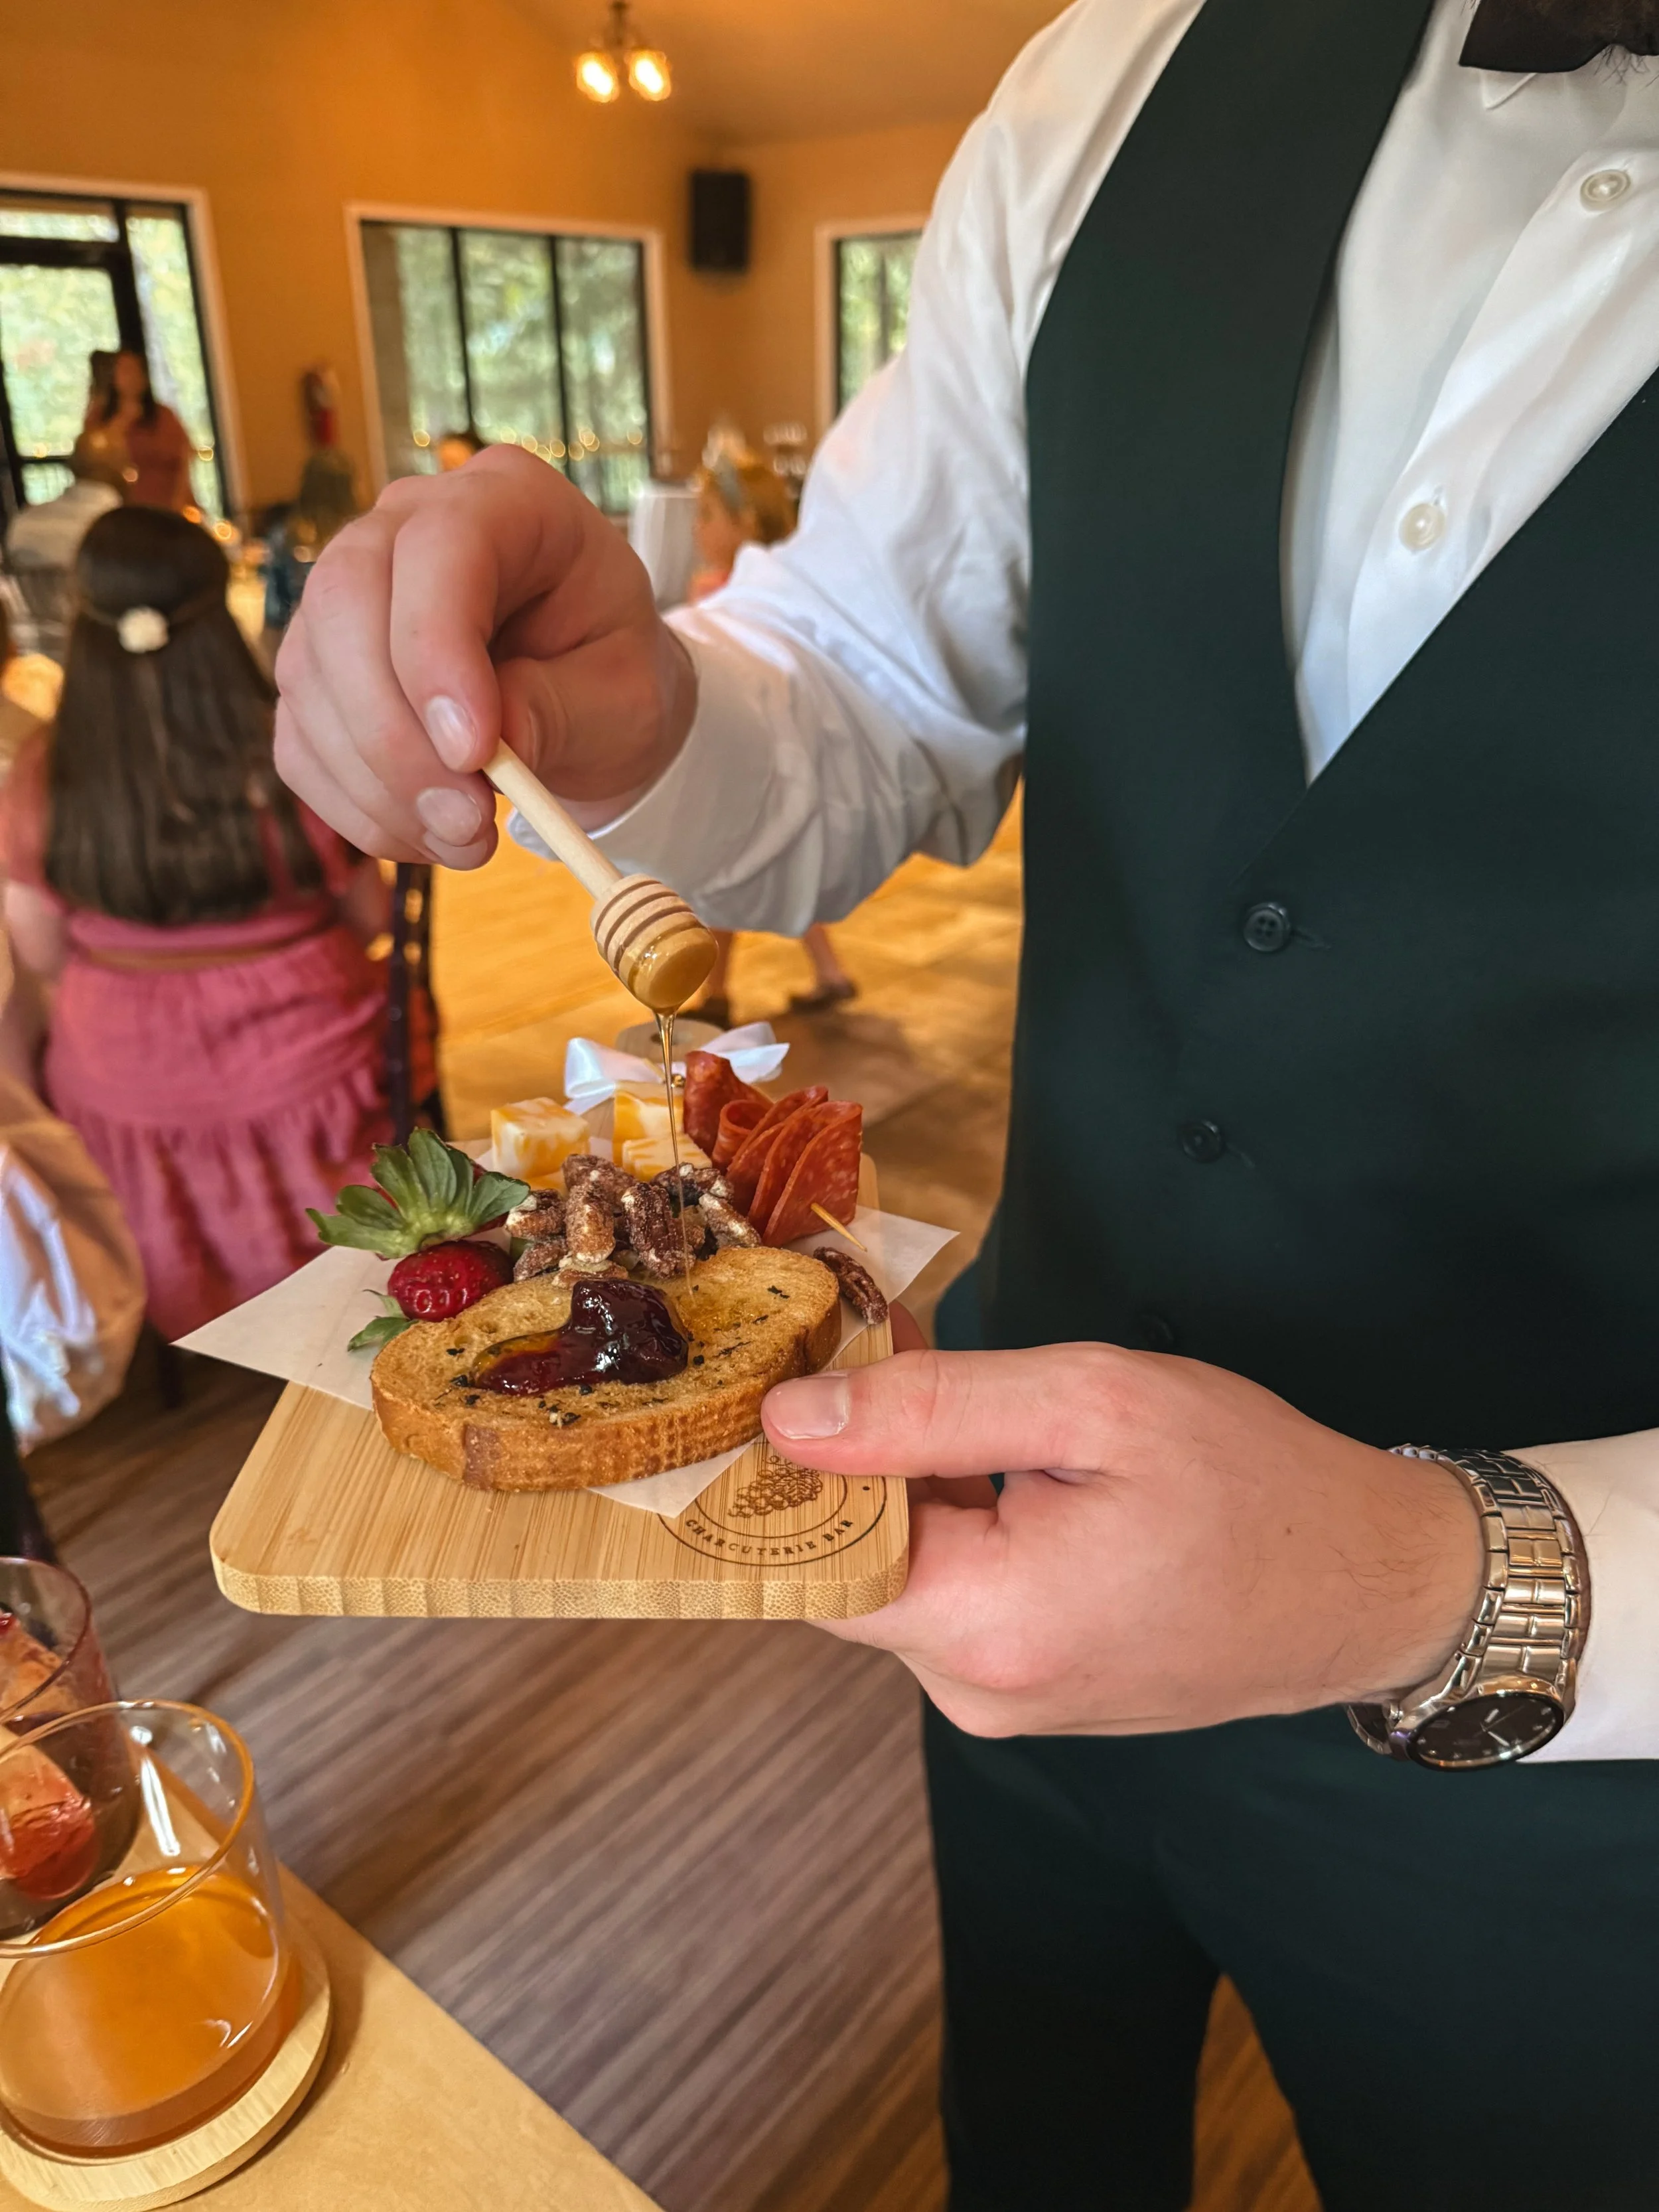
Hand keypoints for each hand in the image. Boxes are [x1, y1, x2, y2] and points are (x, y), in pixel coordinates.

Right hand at [273, 447, 697, 867]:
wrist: (588, 701)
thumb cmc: (613, 676)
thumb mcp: (625, 696)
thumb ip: (560, 710)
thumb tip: (480, 754)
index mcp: (508, 501)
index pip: (440, 545)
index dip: (437, 649)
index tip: (475, 753)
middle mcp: (407, 525)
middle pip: (345, 602)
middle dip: (396, 734)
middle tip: (466, 822)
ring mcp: (348, 593)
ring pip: (311, 680)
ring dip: (380, 785)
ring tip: (467, 839)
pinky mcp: (318, 670)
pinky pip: (301, 742)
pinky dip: (356, 807)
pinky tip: (426, 834)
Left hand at [762, 1325, 1484, 1737]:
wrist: (1374, 1583)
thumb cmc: (1255, 1482)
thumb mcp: (1094, 1402)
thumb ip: (933, 1409)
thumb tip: (788, 1418)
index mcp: (987, 1624)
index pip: (806, 1554)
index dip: (779, 1462)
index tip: (780, 1370)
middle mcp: (980, 1688)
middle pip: (848, 1563)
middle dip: (846, 1453)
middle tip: (867, 1340)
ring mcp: (1007, 1697)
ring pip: (900, 1575)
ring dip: (900, 1478)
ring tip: (929, 1373)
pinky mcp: (1035, 1684)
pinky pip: (955, 1594)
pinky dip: (949, 1516)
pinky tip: (979, 1443)